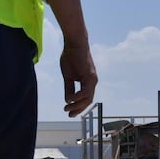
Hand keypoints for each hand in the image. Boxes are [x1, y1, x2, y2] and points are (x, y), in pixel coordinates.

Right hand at [42, 0, 96, 117]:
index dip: (78, 107)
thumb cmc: (70, 57)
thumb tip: (68, 100)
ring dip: (77, 105)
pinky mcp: (90, 76)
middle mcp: (92, 82)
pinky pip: (85, 91)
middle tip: (69, 114)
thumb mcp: (68, 76)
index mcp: (88, 82)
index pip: (85, 98)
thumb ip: (68, 88)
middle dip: (78, 109)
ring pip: (88, 98)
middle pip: (88, 101)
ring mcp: (92, 79)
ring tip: (67, 108)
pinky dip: (78, 97)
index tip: (69, 113)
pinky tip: (70, 99)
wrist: (74, 43)